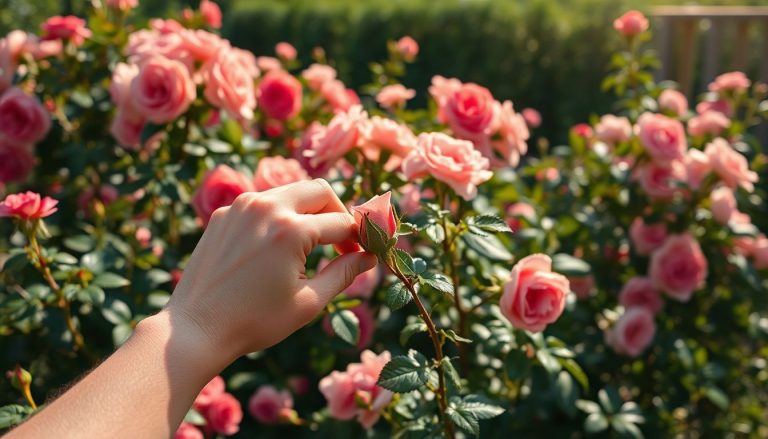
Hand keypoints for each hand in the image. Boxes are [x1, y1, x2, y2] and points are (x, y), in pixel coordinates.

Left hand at [163, 179, 376, 363]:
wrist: (195, 328)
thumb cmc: (255, 321)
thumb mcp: (308, 302)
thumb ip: (344, 274)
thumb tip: (369, 257)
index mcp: (291, 230)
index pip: (342, 222)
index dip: (359, 240)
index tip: (362, 256)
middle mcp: (266, 206)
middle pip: (320, 191)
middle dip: (338, 213)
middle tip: (342, 243)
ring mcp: (240, 206)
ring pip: (290, 191)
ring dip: (309, 211)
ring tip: (312, 244)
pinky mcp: (223, 213)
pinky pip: (263, 202)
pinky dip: (279, 216)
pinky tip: (277, 246)